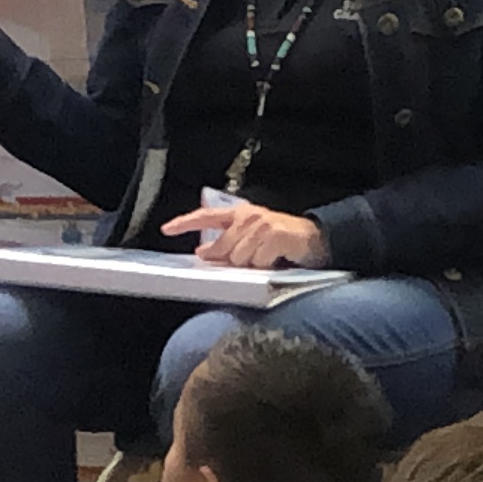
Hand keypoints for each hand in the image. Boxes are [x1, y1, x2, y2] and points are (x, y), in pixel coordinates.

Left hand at [164, 201, 326, 268]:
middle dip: (231, 260)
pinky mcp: (275, 235)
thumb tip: (204, 254)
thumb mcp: (252, 241)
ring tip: (268, 259)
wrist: (316, 240)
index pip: (206, 216)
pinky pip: (258, 262)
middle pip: (223, 247)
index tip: (167, 229)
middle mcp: (249, 216)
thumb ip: (227, 245)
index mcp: (239, 215)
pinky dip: (266, 266)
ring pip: (239, 258)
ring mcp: (262, 225)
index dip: (185, 222)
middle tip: (253, 260)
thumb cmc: (282, 242)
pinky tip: (276, 260)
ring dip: (252, 265)